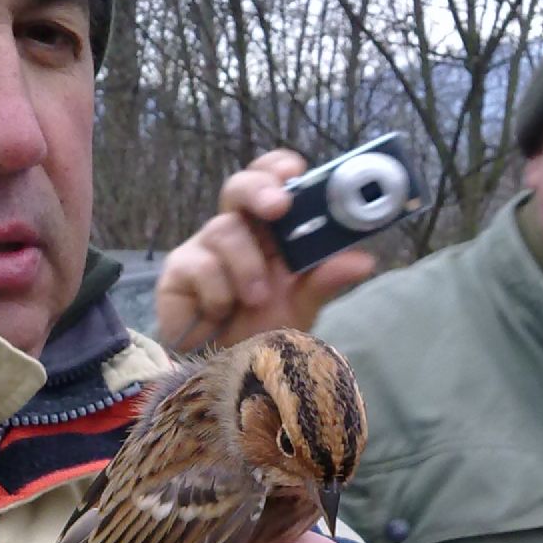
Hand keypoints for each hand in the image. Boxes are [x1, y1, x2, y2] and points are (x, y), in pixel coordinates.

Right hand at [155, 149, 373, 350]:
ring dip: (247, 267)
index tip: (295, 170)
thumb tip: (364, 259)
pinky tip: (219, 313)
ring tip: (254, 299)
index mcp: (269, 233)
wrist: (222, 374)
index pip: (272, 182)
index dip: (279, 168)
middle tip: (279, 207)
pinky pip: (202, 265)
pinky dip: (218, 293)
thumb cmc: (260, 334)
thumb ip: (324, 281)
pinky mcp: (178, 271)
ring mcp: (204, 249)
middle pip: (239, 187)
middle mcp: (237, 232)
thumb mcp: (300, 307)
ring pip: (225, 230)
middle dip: (260, 190)